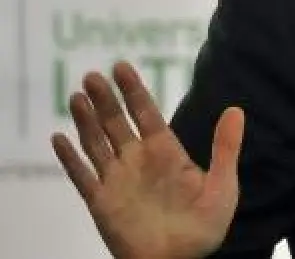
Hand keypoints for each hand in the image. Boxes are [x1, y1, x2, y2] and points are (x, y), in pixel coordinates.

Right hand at [51, 61, 243, 258]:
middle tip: (92, 75)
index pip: (146, 114)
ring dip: (85, 120)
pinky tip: (58, 138)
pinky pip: (81, 177)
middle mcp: (138, 161)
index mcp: (166, 152)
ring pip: (96, 143)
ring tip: (77, 96)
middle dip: (105, 99)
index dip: (134, 91)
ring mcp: (117, 180)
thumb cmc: (204, 227)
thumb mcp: (222, 185)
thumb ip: (225, 148)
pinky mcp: (101, 203)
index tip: (121, 67)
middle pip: (116, 123)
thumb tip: (236, 109)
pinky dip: (69, 158)